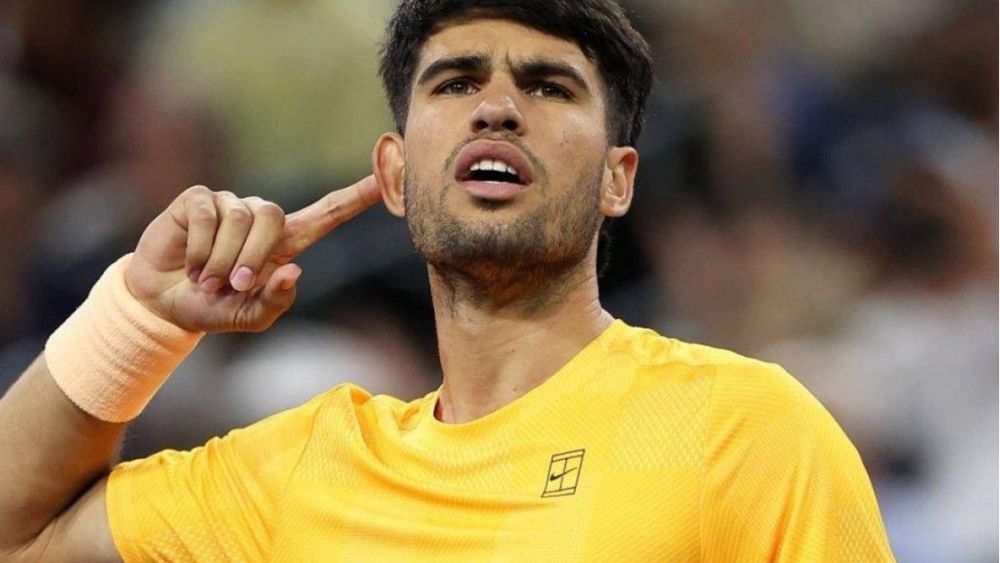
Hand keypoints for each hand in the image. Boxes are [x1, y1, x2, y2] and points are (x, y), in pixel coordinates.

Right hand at [124, 176, 381, 332]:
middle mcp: (260, 218)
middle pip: (274, 216)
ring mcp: (229, 204)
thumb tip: (295, 271)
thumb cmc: (212, 307)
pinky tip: (191, 264)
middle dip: (253, 256)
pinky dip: (201, 247)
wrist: (162, 303)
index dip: (356, 196)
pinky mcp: (198, 200)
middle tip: (234, 285)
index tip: (384, 176)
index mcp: (284, 243)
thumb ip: (275, 301)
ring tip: (207, 278)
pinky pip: (208, 214)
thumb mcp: (248, 317)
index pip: (327, 213)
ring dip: (224, 257)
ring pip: (240, 217)